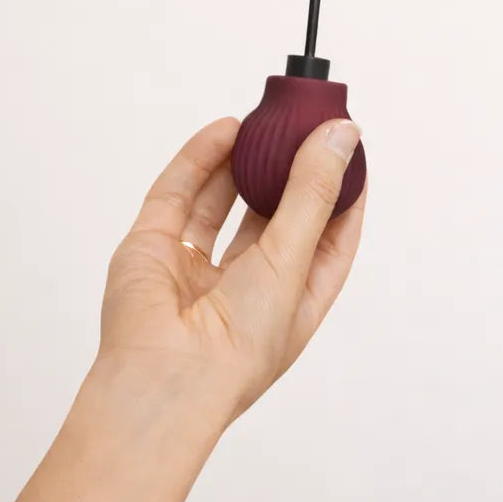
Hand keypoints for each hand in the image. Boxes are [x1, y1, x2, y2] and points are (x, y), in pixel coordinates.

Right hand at [99, 115, 364, 423]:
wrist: (163, 382)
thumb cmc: (239, 348)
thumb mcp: (293, 260)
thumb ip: (313, 194)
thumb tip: (342, 135)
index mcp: (291, 301)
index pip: (329, 239)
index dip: (342, 195)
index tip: (351, 148)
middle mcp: (244, 285)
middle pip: (274, 213)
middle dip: (289, 168)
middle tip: (305, 121)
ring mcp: (195, 267)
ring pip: (224, 200)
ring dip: (246, 160)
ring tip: (268, 119)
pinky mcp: (152, 249)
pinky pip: (179, 194)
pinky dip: (201, 160)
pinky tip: (227, 129)